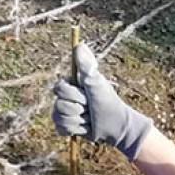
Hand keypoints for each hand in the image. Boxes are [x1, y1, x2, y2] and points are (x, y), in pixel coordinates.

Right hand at [51, 44, 155, 159]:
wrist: (116, 126)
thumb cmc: (108, 102)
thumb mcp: (97, 82)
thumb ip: (86, 65)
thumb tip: (80, 45)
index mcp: (71, 85)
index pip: (57, 88)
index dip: (73, 94)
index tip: (86, 95)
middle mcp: (65, 98)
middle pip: (58, 105)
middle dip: (78, 109)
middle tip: (90, 108)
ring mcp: (64, 113)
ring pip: (59, 118)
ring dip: (79, 120)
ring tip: (90, 118)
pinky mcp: (65, 127)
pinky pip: (60, 129)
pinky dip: (75, 130)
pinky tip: (85, 127)